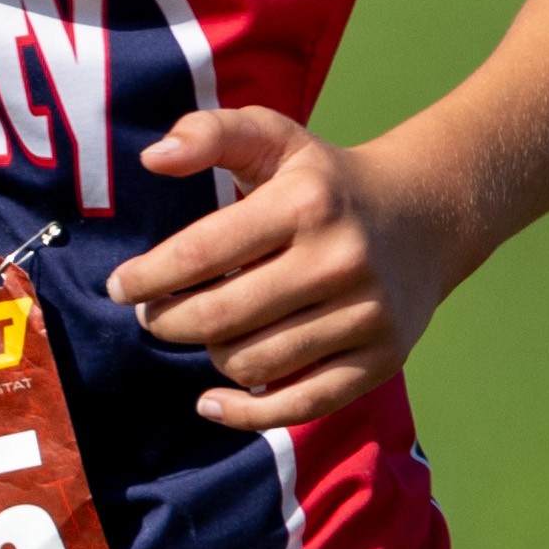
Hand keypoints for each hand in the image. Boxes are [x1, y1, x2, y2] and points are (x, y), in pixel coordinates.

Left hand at [105, 106, 467, 432]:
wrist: (427, 214)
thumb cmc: (325, 181)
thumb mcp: (274, 137)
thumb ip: (209, 133)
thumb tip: (153, 157)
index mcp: (306, 202)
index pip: (201, 253)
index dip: (147, 277)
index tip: (121, 286)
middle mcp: (340, 259)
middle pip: (220, 319)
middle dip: (168, 322)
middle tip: (154, 315)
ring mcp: (366, 314)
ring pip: (252, 364)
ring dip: (212, 355)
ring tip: (208, 331)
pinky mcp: (382, 358)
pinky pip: (302, 405)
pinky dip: (247, 414)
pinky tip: (211, 402)